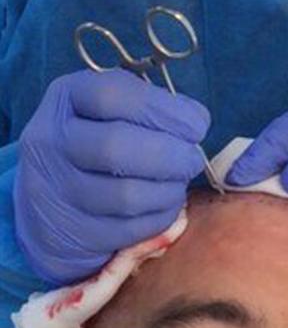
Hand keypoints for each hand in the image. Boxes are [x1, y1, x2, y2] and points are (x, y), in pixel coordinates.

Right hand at [14, 69, 210, 283]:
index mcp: (66, 99)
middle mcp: (54, 142)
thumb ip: (146, 109)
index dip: (164, 110)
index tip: (197, 124)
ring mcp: (60, 191)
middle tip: (192, 160)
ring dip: (168, 191)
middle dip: (170, 155)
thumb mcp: (106, 112)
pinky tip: (165, 206)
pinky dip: (159, 218)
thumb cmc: (94, 147)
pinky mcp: (77, 232)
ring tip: (178, 184)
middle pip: (116, 147)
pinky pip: (130, 229)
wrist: (51, 204)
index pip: (113, 95)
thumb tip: (194, 121)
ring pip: (126, 196)